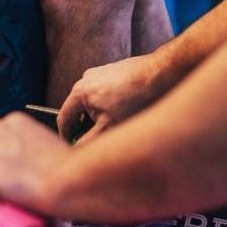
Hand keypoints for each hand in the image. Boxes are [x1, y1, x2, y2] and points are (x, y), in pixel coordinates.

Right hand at [57, 55, 176, 144]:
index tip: (74, 151)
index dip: (67, 138)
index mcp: (79, 91)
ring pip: (94, 104)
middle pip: (79, 112)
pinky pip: (106, 95)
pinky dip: (112, 107)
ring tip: (119, 127)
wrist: (164, 74)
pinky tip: (128, 114)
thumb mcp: (110, 127)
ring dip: (101, 118)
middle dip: (87, 129)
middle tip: (101, 143)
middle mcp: (86, 79)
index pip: (63, 119)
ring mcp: (101, 74)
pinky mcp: (114, 72)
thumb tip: (77, 154)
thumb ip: (88, 142)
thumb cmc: (137, 99)